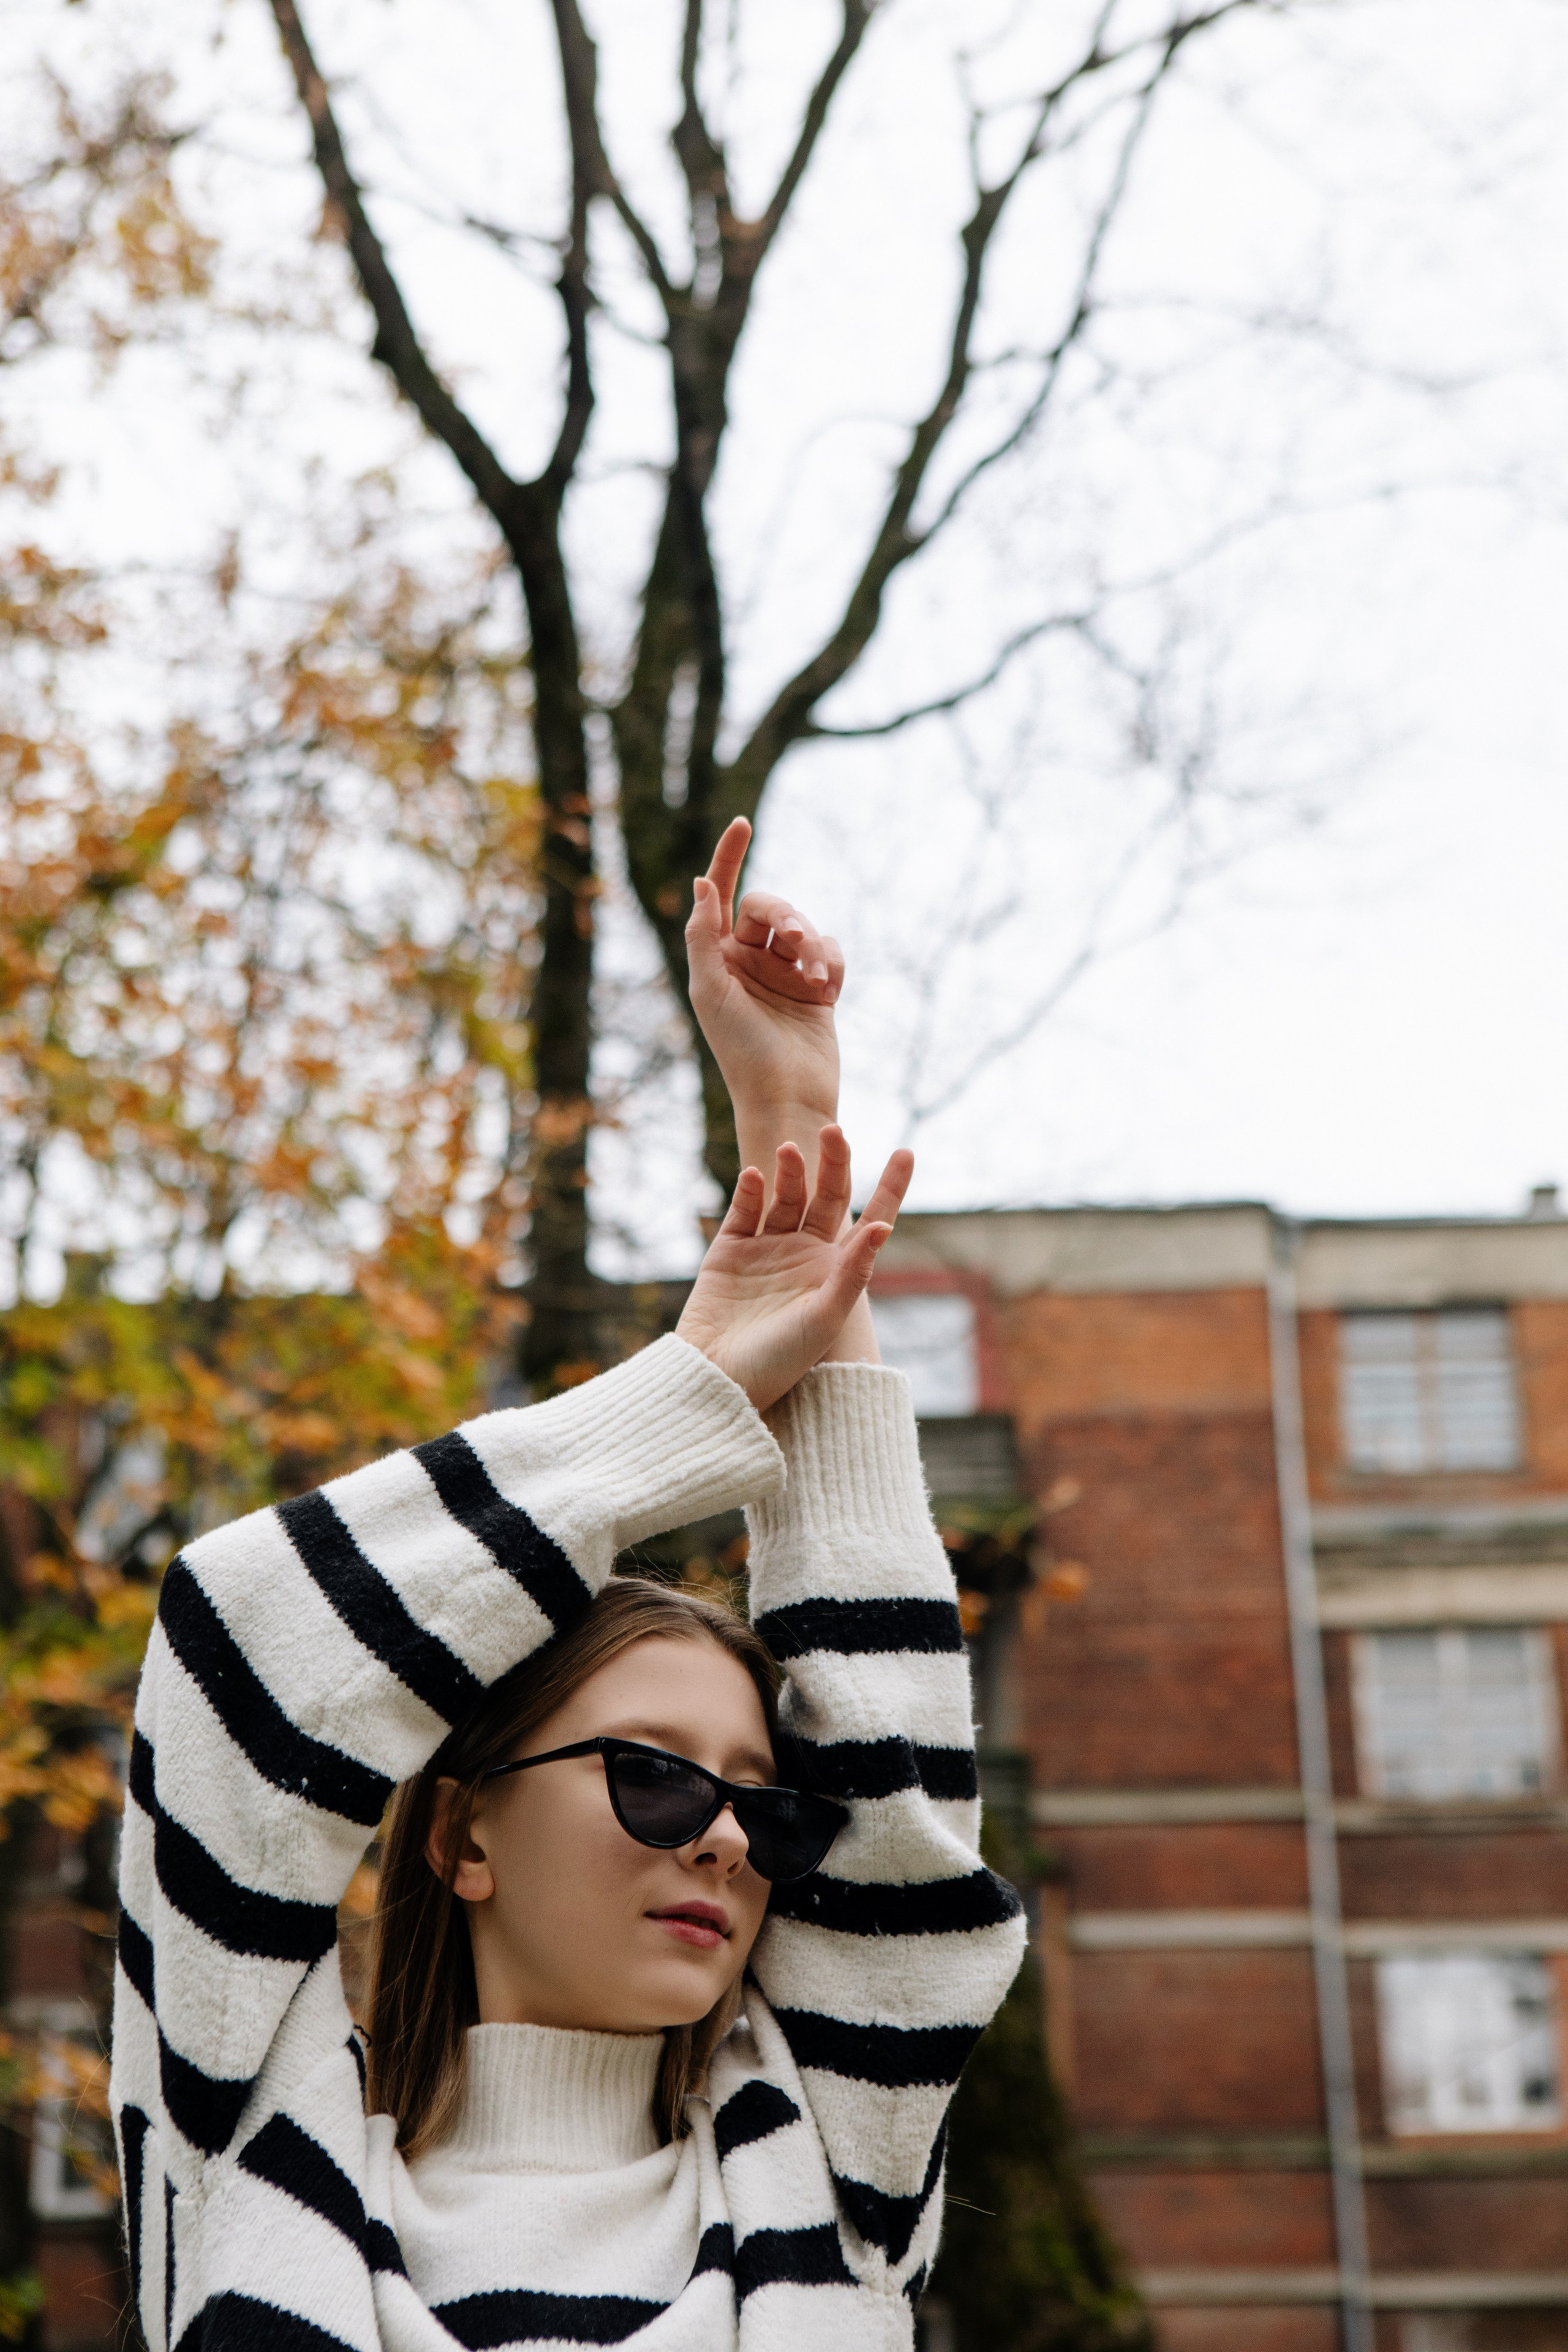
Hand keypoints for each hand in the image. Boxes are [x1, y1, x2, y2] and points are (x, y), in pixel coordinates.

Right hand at [676, 1128, 912, 1413]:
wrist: (718, 1380)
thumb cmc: (780, 1360)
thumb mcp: (825, 1317)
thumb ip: (853, 1272)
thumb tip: (882, 1226)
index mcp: (837, 1271)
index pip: (872, 1219)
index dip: (891, 1187)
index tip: (907, 1152)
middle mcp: (805, 1255)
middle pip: (827, 1196)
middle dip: (833, 1162)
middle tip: (834, 1130)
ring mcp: (767, 1251)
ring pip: (786, 1197)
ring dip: (791, 1172)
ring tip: (789, 1150)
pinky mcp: (730, 1252)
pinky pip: (745, 1211)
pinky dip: (750, 1191)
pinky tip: (755, 1176)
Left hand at [686, 818, 842, 1157]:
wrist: (787, 1097)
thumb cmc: (740, 1050)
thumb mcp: (711, 991)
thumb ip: (703, 936)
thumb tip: (700, 883)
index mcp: (717, 957)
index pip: (721, 894)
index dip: (729, 857)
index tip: (743, 823)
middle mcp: (749, 961)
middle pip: (770, 908)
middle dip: (786, 917)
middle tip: (795, 940)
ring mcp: (785, 974)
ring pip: (805, 929)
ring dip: (811, 945)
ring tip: (813, 979)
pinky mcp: (819, 989)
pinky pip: (831, 952)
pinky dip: (830, 964)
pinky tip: (825, 991)